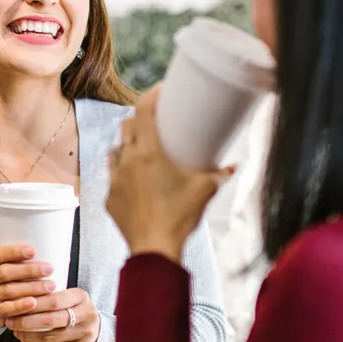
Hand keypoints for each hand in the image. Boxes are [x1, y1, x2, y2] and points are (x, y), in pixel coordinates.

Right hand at [0, 244, 56, 327]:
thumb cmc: (3, 282)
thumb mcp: (4, 269)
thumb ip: (18, 261)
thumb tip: (52, 251)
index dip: (13, 252)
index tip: (32, 251)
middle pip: (3, 273)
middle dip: (28, 270)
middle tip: (48, 269)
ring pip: (7, 291)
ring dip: (30, 288)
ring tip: (49, 286)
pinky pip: (5, 309)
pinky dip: (20, 306)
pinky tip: (33, 302)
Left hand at [6, 288, 101, 341]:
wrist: (96, 330)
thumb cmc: (74, 310)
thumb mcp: (68, 297)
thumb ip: (49, 294)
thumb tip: (17, 294)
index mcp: (81, 296)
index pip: (54, 300)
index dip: (32, 304)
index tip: (14, 304)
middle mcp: (87, 314)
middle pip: (51, 319)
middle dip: (26, 321)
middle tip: (10, 321)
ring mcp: (86, 333)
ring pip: (50, 336)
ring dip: (28, 334)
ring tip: (15, 330)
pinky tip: (25, 339)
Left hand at [106, 86, 233, 262]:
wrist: (154, 250)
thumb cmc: (180, 217)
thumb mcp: (205, 190)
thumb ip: (220, 174)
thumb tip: (233, 165)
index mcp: (148, 153)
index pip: (143, 111)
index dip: (150, 95)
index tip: (160, 90)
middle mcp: (127, 161)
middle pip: (126, 127)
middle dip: (138, 119)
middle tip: (154, 121)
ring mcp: (114, 180)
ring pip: (115, 151)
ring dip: (126, 145)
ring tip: (142, 149)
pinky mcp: (109, 199)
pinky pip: (113, 177)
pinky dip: (123, 173)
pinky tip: (135, 180)